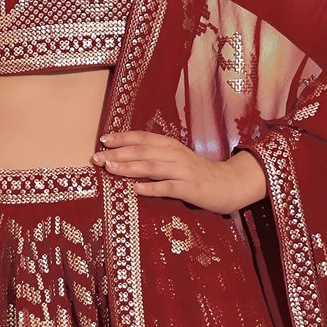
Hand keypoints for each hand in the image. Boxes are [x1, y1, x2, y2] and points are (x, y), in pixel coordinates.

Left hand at [92, 132, 267, 212]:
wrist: (229, 184)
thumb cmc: (198, 174)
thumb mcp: (176, 160)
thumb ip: (156, 158)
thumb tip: (127, 158)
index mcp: (170, 146)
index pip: (143, 138)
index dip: (122, 138)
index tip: (103, 140)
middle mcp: (175, 155)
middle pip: (143, 151)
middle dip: (118, 153)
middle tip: (97, 157)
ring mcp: (183, 171)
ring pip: (152, 167)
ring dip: (129, 167)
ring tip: (110, 168)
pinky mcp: (190, 188)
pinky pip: (168, 187)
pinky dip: (151, 188)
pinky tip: (136, 189)